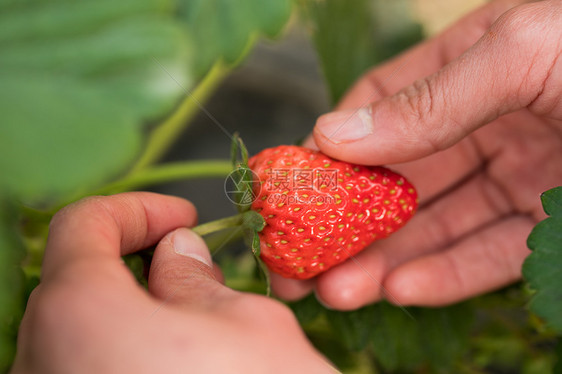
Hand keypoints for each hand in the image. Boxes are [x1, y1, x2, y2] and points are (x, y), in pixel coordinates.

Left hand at [11, 193, 335, 373]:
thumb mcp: (250, 327)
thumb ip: (199, 277)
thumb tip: (175, 252)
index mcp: (79, 316)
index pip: (82, 226)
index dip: (137, 209)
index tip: (182, 219)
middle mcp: (38, 367)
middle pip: (74, 285)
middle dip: (136, 265)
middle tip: (194, 271)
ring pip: (79, 339)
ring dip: (132, 316)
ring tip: (196, 331)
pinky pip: (84, 373)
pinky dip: (124, 358)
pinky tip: (177, 371)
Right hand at [272, 0, 561, 308]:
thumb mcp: (531, 51)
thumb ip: (433, 95)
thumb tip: (335, 131)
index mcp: (476, 63)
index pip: (382, 108)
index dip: (334, 147)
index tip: (295, 188)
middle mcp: (490, 119)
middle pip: (399, 178)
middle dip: (348, 220)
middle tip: (299, 261)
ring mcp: (522, 172)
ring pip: (437, 223)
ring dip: (385, 258)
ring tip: (338, 289)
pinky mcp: (554, 221)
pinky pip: (491, 251)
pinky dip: (446, 273)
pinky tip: (403, 287)